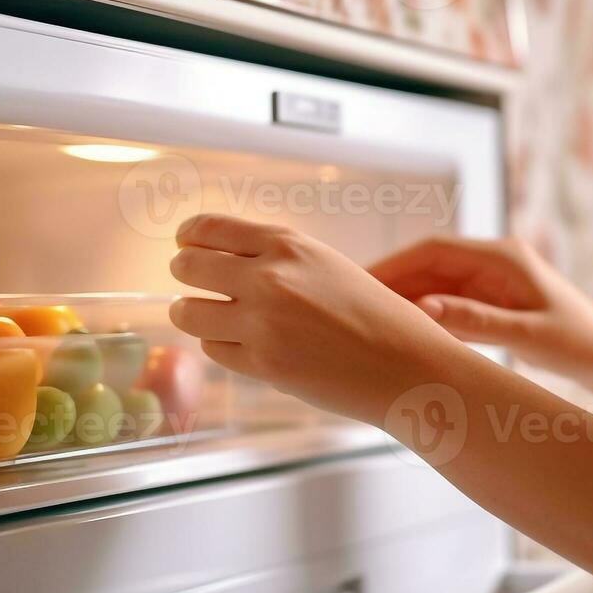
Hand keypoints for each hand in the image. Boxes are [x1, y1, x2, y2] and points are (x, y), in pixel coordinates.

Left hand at [167, 215, 468, 425]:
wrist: (406, 364)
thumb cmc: (376, 316)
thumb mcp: (327, 265)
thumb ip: (278, 258)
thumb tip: (221, 258)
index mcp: (288, 244)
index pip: (210, 229)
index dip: (189, 237)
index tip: (185, 244)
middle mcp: (270, 277)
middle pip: (189, 267)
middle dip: (185, 275)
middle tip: (191, 283)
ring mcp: (263, 322)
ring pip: (190, 313)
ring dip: (193, 314)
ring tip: (208, 317)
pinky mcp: (262, 364)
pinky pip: (214, 350)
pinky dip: (221, 347)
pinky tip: (244, 345)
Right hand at [368, 236, 592, 381]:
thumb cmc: (578, 343)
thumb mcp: (527, 334)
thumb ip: (477, 320)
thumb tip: (425, 309)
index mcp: (503, 257)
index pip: (435, 250)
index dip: (396, 264)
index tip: (364, 282)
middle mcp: (493, 263)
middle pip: (428, 264)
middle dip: (392, 282)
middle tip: (353, 304)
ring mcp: (490, 282)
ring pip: (433, 284)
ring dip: (404, 299)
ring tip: (367, 320)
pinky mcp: (490, 302)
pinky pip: (446, 303)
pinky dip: (423, 315)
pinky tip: (399, 333)